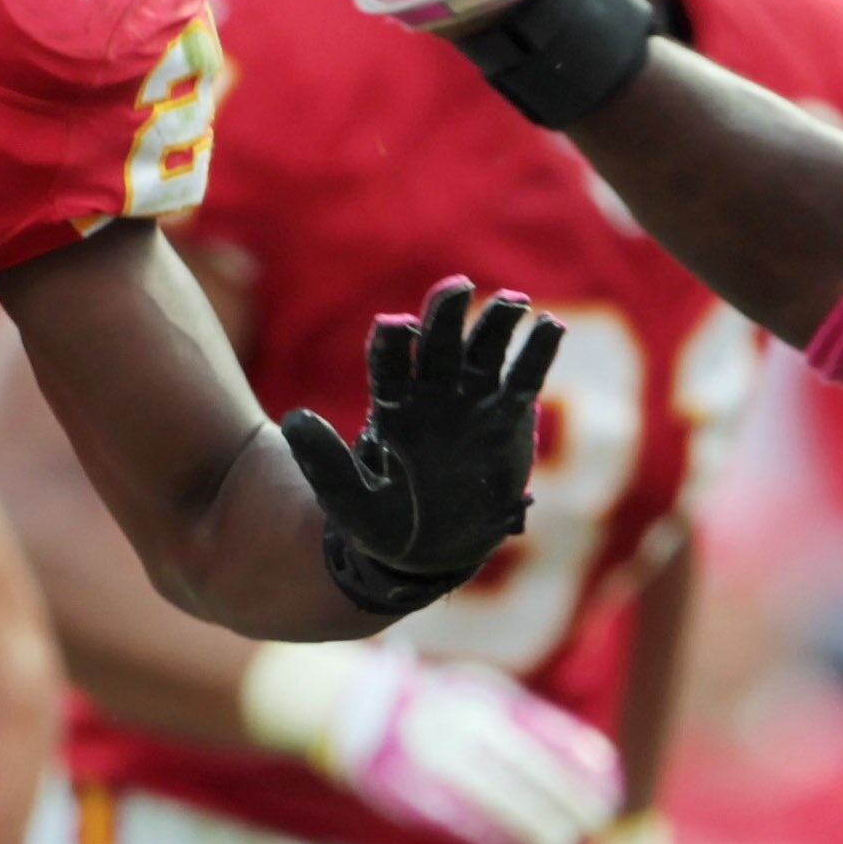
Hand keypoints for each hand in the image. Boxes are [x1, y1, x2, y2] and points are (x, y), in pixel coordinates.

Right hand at [243, 639, 621, 843]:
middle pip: (520, 777)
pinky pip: (456, 826)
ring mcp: (430, 767)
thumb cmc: (445, 705)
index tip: (606, 792)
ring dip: (530, 829)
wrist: (363, 715)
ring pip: (490, 806)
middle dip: (560, 805)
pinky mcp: (409, 797)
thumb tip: (596, 759)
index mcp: (479, 705)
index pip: (540, 743)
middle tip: (591, 827)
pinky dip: (490, 841)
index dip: (576, 772)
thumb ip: (535, 722)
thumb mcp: (487, 695)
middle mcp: (456, 734)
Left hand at [281, 276, 553, 614]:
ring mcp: (471, 402)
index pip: (389, 361)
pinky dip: (537, 353)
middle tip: (455, 287)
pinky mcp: (507, 418)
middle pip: (438, 340)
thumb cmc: (384, 528)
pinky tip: (550, 327)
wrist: (433, 556)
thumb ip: (324, 463)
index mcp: (390, 407)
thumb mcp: (350, 502)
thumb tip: (293, 420)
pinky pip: (524, 378)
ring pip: (484, 348)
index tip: (396, 326)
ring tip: (514, 301)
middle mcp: (431, 394)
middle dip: (445, 312)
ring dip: (497, 321)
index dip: (391, 341)